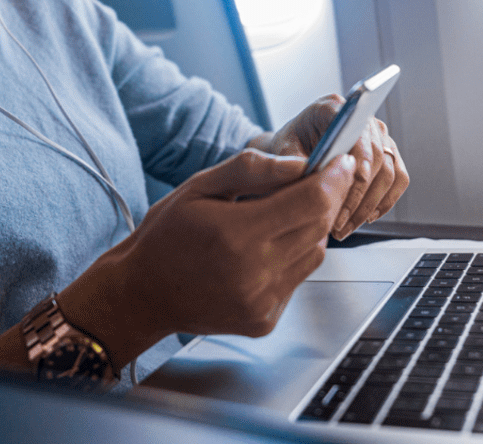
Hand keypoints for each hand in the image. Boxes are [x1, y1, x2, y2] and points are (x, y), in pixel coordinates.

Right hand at [67, 149, 357, 353]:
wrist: (142, 294)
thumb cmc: (165, 236)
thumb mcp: (198, 187)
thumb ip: (251, 169)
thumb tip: (299, 163)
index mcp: (236, 235)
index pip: (311, 202)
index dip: (333, 178)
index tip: (340, 161)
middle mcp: (254, 273)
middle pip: (319, 226)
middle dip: (325, 198)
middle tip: (316, 180)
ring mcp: (261, 302)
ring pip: (314, 253)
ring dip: (308, 229)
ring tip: (277, 218)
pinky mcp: (264, 320)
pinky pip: (297, 279)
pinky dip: (292, 258)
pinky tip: (263, 250)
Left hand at [258, 96, 409, 240]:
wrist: (293, 148)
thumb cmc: (287, 147)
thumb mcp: (281, 151)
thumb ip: (291, 162)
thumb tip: (309, 175)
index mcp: (333, 107)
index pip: (357, 132)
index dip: (359, 160)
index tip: (352, 185)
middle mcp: (363, 118)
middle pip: (376, 156)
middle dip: (359, 196)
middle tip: (339, 222)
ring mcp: (378, 136)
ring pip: (389, 172)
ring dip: (369, 205)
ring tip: (346, 226)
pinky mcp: (387, 153)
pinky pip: (398, 178)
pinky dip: (385, 201)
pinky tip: (367, 217)